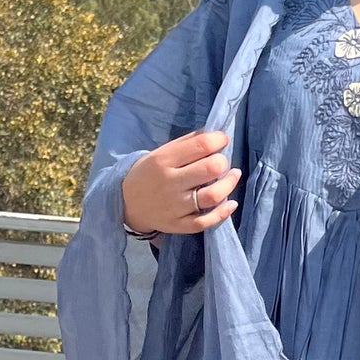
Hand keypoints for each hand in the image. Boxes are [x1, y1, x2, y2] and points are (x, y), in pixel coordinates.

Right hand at [119, 129, 240, 235]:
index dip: (219, 140)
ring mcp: (175, 206)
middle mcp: (170, 183)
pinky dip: (223, 212)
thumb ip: (188, 143)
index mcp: (164, 160)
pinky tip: (230, 202)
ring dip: (229, 183)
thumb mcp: (162, 152)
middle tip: (221, 161)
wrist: (127, 202)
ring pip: (212, 195)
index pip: (201, 145)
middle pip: (210, 169)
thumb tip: (216, 135)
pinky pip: (206, 221)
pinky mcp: (178, 225)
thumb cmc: (150, 173)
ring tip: (233, 175)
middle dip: (223, 161)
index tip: (222, 140)